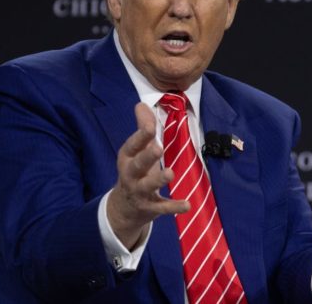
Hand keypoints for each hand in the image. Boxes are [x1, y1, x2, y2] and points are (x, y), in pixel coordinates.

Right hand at [107, 102, 190, 248]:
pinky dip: (174, 207)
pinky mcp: (150, 207)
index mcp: (127, 157)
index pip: (132, 145)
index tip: (151, 126)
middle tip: (158, 148)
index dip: (141, 136)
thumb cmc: (135, 170)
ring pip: (148, 186)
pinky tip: (187, 205)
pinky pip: (162, 207)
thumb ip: (142, 127)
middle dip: (147, 157)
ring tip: (170, 173)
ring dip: (158, 179)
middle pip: (137, 165)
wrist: (125, 207)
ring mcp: (139, 192)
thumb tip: (141, 103)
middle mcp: (130, 174)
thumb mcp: (137, 150)